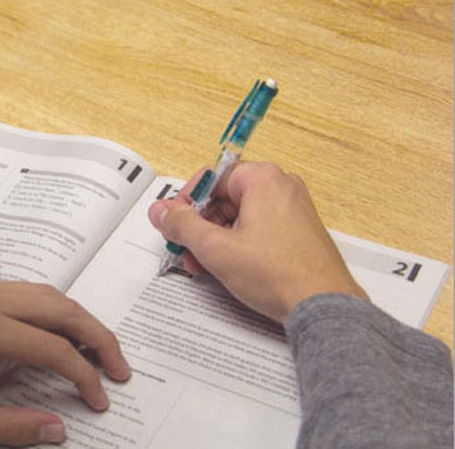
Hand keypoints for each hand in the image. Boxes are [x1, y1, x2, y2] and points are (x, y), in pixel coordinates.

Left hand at [0, 278, 131, 445]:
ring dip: (79, 319)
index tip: (99, 401)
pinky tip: (62, 333)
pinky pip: (27, 290)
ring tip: (99, 351)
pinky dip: (54, 309)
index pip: (52, 349)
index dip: (83, 376)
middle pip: (61, 308)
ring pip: (48, 293)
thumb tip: (57, 430)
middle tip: (120, 368)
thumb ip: (8, 428)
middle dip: (98, 337)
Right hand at [148, 162, 367, 322]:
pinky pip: (256, 228)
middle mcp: (281, 187)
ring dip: (215, 239)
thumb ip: (181, 225)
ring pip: (238, 216)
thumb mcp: (215, 248)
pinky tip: (226, 267)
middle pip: (223, 198)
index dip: (186, 203)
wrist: (321, 306)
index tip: (174, 222)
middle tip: (187, 247)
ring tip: (204, 264)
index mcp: (263, 179)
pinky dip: (237, 244)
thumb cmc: (282, 274)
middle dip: (200, 226)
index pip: (210, 178)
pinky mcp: (296, 231)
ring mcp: (292, 209)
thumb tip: (162, 212)